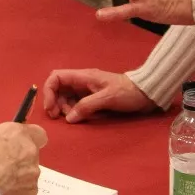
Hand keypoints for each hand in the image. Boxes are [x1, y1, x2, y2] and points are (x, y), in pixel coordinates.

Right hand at [0, 122, 48, 194]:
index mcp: (17, 134)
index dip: (27, 139)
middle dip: (17, 160)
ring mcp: (31, 177)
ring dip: (15, 179)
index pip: (38, 134)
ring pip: (27, 176)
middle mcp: (29, 153)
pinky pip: (22, 193)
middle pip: (30, 155)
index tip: (15, 144)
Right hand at [42, 68, 156, 123]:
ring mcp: (87, 91)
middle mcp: (82, 82)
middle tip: (59, 117)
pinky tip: (78, 118)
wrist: (146, 94)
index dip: (49, 91)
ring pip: (67, 98)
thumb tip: (69, 118)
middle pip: (59, 89)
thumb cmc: (127, 93)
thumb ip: (87, 106)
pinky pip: (77, 104)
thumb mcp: (107, 98)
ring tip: (71, 119)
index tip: (50, 108)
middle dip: (55, 102)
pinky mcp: (93, 99)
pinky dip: (74, 111)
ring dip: (64, 108)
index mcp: (83, 76)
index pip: (57, 77)